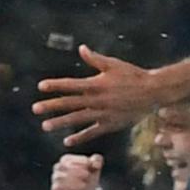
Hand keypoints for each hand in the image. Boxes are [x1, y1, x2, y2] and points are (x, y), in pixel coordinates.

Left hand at [34, 49, 166, 147]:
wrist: (154, 91)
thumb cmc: (134, 75)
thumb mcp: (114, 64)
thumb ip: (95, 59)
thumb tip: (81, 48)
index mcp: (97, 84)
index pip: (71, 85)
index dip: (55, 85)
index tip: (41, 86)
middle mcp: (97, 100)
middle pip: (70, 103)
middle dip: (51, 106)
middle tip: (35, 109)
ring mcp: (103, 113)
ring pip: (78, 119)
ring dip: (60, 122)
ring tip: (45, 126)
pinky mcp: (111, 124)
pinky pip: (93, 132)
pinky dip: (80, 137)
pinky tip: (67, 141)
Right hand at [47, 151, 103, 189]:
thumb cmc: (84, 186)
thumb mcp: (93, 173)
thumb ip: (97, 162)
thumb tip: (96, 162)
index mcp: (64, 166)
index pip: (66, 159)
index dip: (78, 160)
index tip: (89, 165)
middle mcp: (57, 176)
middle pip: (61, 167)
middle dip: (76, 170)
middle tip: (87, 175)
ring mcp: (55, 188)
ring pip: (59, 180)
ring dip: (74, 183)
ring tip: (83, 186)